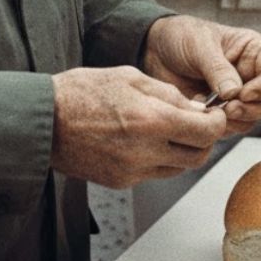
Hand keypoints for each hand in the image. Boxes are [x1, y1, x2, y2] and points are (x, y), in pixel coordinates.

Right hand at [50, 64, 227, 186]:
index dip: (216, 121)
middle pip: (198, 156)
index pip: (206, 132)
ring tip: (170, 129)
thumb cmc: (81, 92)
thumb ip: (168, 95)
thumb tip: (195, 108)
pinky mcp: (121, 182)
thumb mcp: (131, 78)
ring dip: (183, 151)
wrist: (44, 121)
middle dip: (204, 139)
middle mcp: (145, 152)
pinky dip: (160, 159)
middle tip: (197, 122)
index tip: (213, 113)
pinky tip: (146, 140)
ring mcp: (133, 171)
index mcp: (151, 121)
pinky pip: (154, 173)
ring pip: (178, 168)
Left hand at [142, 15, 260, 136]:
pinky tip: (199, 113)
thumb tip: (235, 93)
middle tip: (228, 108)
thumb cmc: (181, 36)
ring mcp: (235, 96)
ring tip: (210, 110)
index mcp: (252, 52)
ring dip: (233, 121)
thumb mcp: (200, 45)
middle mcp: (249, 75)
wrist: (154, 49)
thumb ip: (218, 68)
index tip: (245, 93)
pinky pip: (228, 128)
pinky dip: (217, 126)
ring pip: (250, 120)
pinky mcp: (218, 112)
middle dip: (249, 110)